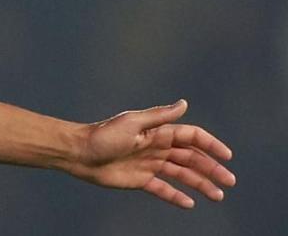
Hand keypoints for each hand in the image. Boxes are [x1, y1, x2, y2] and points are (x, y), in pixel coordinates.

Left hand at [71, 99, 235, 208]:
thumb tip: (183, 103)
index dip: (210, 145)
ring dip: (200, 184)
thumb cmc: (103, 135)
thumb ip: (159, 116)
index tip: (227, 156)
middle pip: (191, 158)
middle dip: (211, 168)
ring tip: (217, 196)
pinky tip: (190, 204)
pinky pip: (162, 189)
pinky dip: (176, 196)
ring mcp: (149, 164)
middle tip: (229, 181)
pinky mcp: (139, 179)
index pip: (191, 137)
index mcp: (157, 132)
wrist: (79, 154)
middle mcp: (156, 147)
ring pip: (181, 174)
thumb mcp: (133, 123)